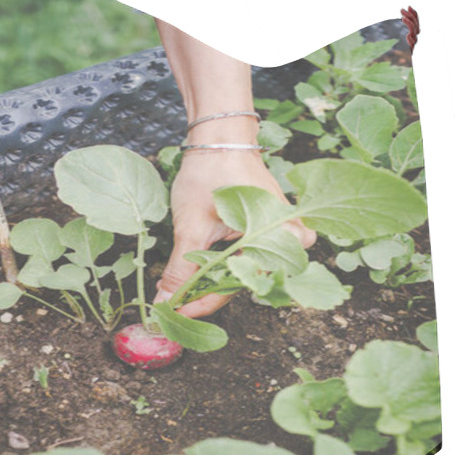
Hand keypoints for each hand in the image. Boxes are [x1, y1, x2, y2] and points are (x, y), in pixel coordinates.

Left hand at [153, 151, 315, 317]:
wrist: (220, 140)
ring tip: (181, 291)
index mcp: (279, 240)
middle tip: (172, 304)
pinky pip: (247, 259)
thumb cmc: (211, 174)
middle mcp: (290, 243)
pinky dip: (220, 269)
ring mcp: (283, 238)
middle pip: (242, 284)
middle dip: (206, 296)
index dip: (200, 304)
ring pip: (243, 274)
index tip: (172, 314)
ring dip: (213, 284)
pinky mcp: (271, 233)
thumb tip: (164, 302)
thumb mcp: (191, 226)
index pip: (236, 287)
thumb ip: (180, 269)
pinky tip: (196, 274)